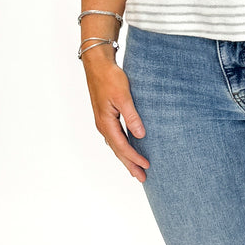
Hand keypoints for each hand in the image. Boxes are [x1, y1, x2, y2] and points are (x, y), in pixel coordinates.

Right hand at [83, 51, 149, 180]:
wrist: (97, 65)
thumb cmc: (109, 78)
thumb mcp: (123, 97)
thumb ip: (132, 116)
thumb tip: (140, 135)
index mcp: (106, 123)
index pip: (122, 146)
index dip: (134, 158)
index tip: (147, 166)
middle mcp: (103, 125)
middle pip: (118, 150)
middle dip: (130, 165)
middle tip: (142, 178)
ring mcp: (103, 122)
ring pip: (116, 145)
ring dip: (126, 158)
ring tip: (136, 169)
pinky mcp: (106, 117)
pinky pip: (115, 137)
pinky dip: (122, 147)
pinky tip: (128, 150)